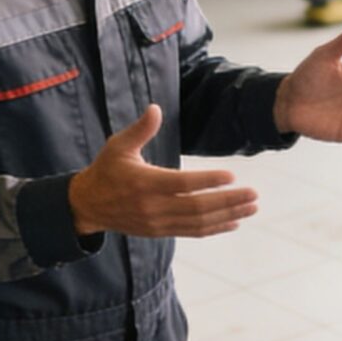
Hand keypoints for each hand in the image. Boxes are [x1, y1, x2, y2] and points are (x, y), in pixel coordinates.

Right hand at [69, 105, 259, 237]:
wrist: (88, 205)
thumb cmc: (106, 170)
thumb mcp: (118, 146)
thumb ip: (140, 129)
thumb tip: (156, 108)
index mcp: (144, 183)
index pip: (182, 184)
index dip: (207, 182)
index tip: (231, 176)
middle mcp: (153, 207)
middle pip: (197, 207)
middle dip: (228, 201)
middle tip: (253, 194)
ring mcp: (158, 222)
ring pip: (198, 223)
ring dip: (227, 215)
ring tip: (251, 207)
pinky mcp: (160, 231)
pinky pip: (192, 232)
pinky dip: (214, 228)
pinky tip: (234, 222)